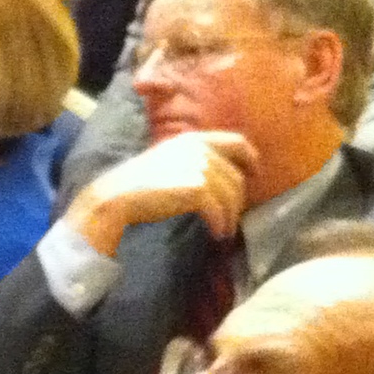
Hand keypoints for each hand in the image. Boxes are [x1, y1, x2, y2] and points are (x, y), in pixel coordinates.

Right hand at [66, 129, 254, 253]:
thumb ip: (194, 160)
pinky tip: (217, 234)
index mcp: (194, 140)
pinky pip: (220, 211)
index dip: (251, 159)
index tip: (255, 174)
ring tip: (224, 229)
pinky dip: (221, 225)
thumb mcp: (168, 159)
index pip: (237, 142)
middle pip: (236, 177)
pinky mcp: (197, 189)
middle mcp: (200, 150)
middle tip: (231, 216)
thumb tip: (222, 177)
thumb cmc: (139, 182)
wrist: (118, 196)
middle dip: (238, 200)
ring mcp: (200, 169)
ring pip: (231, 196)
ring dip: (230, 216)